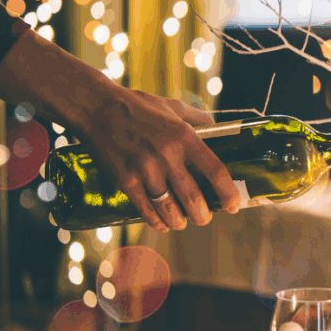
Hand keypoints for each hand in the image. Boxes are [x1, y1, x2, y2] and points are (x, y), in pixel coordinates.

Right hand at [78, 87, 239, 232]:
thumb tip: (220, 128)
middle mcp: (167, 156)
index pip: (215, 171)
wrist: (97, 107)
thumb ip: (198, 119)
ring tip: (183, 223)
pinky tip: (162, 223)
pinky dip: (157, 221)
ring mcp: (145, 170)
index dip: (228, 193)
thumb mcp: (173, 107)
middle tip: (205, 217)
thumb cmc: (138, 106)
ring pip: (170, 210)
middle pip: (193, 199)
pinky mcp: (126, 180)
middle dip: (203, 215)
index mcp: (184, 137)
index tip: (234, 205)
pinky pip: (146, 210)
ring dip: (180, 222)